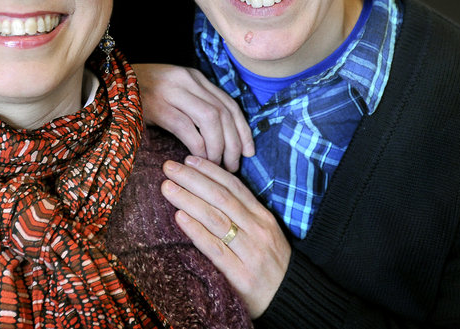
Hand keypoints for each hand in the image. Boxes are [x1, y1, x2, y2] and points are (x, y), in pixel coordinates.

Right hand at [133, 63, 253, 171]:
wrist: (108, 85)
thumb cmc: (141, 95)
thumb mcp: (173, 92)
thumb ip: (194, 104)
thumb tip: (221, 136)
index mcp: (194, 77)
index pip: (229, 103)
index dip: (243, 130)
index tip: (249, 152)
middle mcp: (187, 80)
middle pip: (224, 112)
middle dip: (234, 143)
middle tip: (234, 166)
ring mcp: (172, 91)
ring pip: (211, 119)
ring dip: (218, 146)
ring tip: (217, 166)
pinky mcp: (157, 105)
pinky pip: (187, 128)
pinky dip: (197, 147)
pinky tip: (196, 161)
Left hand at [161, 155, 290, 317]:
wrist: (291, 299)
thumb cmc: (271, 264)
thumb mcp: (263, 233)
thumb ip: (242, 214)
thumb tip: (208, 192)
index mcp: (262, 216)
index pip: (234, 186)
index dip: (209, 171)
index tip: (188, 159)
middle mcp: (257, 229)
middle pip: (221, 197)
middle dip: (193, 179)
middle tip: (168, 167)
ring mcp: (250, 252)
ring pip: (215, 218)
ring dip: (188, 200)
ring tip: (168, 188)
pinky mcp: (241, 275)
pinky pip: (215, 249)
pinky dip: (196, 231)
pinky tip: (179, 218)